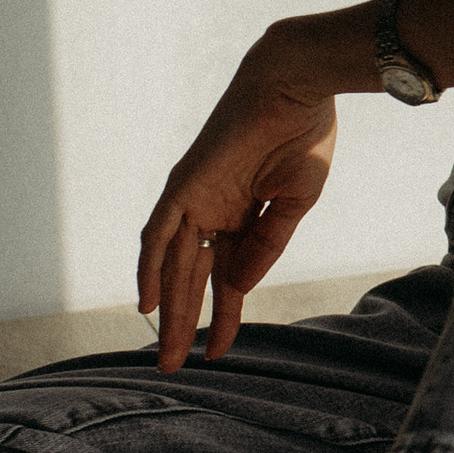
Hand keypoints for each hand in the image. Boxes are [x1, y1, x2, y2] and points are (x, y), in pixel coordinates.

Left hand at [138, 49, 339, 370]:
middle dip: (184, 324)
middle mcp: (212, 212)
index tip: (219, 353)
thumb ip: (267, 245)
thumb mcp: (295, 203)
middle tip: (173, 366)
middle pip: (191, 279)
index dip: (224, 316)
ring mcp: (196, 199)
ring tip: (167, 353)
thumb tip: (239, 287)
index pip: (225, 278)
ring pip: (174, 265)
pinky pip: (159, 232)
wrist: (298, 86)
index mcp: (241, 216)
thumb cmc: (306, 134)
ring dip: (169, 309)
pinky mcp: (185, 185)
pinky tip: (148, 302)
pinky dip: (150, 266)